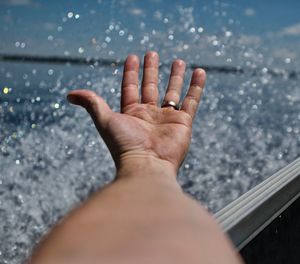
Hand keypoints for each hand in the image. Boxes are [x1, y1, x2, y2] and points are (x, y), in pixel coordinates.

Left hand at [67, 51, 205, 173]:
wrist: (147, 166)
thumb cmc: (124, 145)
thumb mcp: (105, 120)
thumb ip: (91, 104)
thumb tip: (69, 94)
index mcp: (131, 113)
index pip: (130, 87)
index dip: (131, 72)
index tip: (133, 56)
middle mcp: (149, 115)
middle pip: (150, 87)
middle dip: (151, 70)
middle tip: (152, 53)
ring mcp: (167, 119)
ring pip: (172, 92)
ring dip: (175, 77)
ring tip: (178, 61)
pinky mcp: (183, 123)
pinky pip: (191, 101)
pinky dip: (196, 87)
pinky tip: (199, 72)